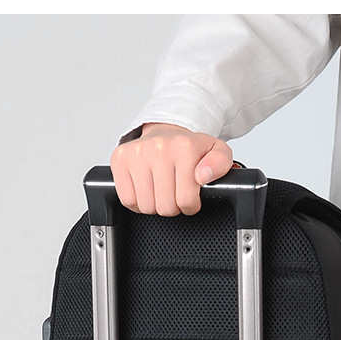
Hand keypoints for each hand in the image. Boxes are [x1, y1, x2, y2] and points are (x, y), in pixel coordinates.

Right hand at [110, 123, 233, 215]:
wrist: (166, 132)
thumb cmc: (190, 149)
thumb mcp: (217, 153)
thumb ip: (221, 164)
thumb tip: (203, 175)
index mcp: (184, 147)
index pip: (186, 201)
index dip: (191, 205)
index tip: (190, 195)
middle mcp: (158, 148)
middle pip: (165, 207)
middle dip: (173, 206)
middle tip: (175, 192)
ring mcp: (136, 153)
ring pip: (146, 206)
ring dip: (155, 205)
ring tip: (161, 190)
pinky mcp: (119, 159)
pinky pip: (127, 199)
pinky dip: (137, 202)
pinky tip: (146, 189)